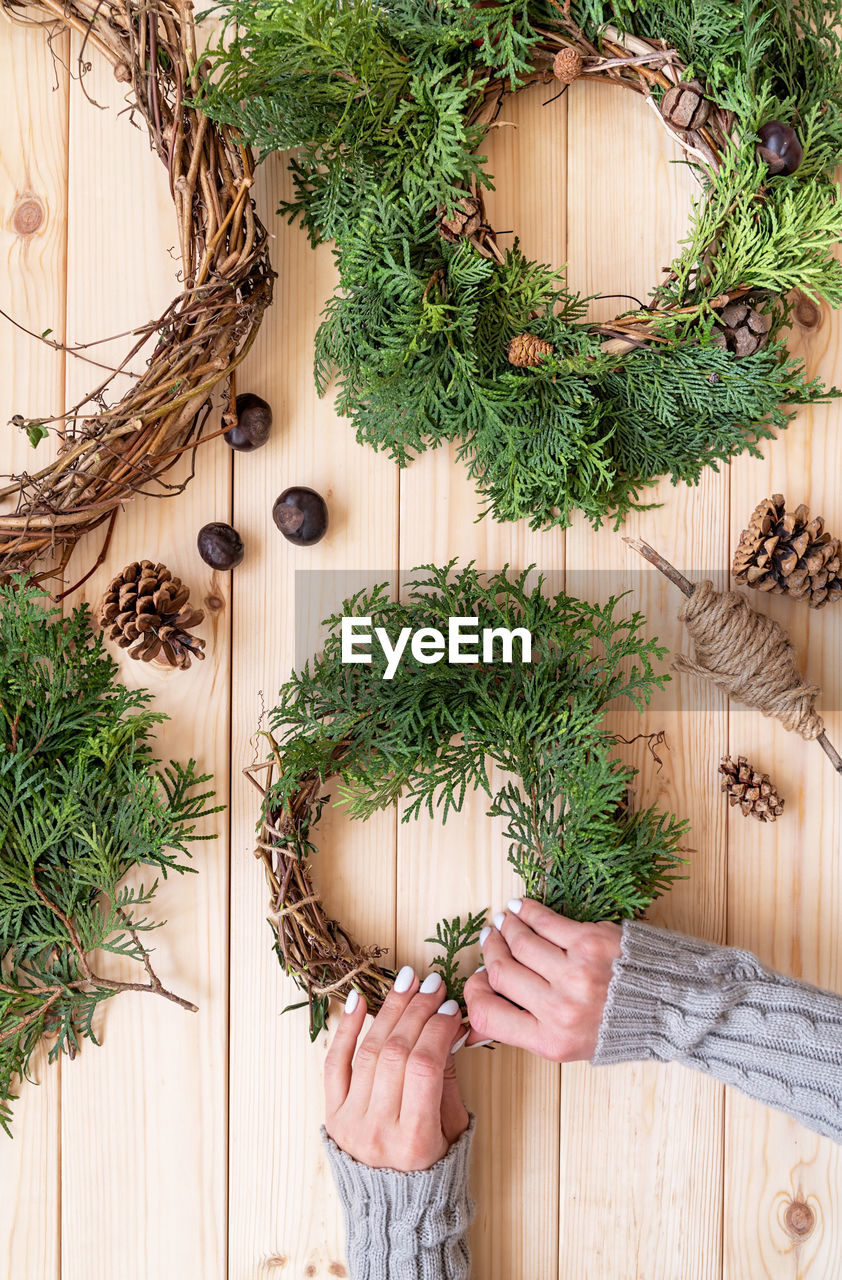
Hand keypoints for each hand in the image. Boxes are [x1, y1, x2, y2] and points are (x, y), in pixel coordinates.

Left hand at [324, 966, 469, 1170]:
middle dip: (416, 1011)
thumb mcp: (454, 1131)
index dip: (437, 1030)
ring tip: (407, 983)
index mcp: (414, 1141)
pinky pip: (334, 1065)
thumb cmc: (434, 1171)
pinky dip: (345, 1030)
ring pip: (367, 1052)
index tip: (451, 1008)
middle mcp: (377, 1132)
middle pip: (395, 1053)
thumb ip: (446, 1080)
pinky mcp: (333, 1116)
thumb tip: (446, 1027)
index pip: (423, 1066)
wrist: (395, 1214)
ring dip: (389, 1011)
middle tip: (433, 985)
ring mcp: (350, 1123)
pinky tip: (359, 1000)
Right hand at [464, 898, 621, 1060]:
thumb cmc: (620, 1024)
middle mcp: (560, 1010)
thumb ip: (528, 1030)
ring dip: (507, 926)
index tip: (479, 977)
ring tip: (504, 920)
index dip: (474, 992)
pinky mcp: (590, 943)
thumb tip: (475, 1022)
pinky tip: (519, 907)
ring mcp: (575, 974)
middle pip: (501, 973)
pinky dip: (527, 910)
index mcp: (551, 1042)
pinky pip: (546, 921)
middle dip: (490, 951)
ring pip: (520, 942)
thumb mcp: (571, 1044)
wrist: (672, 1006)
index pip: (487, 1014)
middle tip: (489, 938)